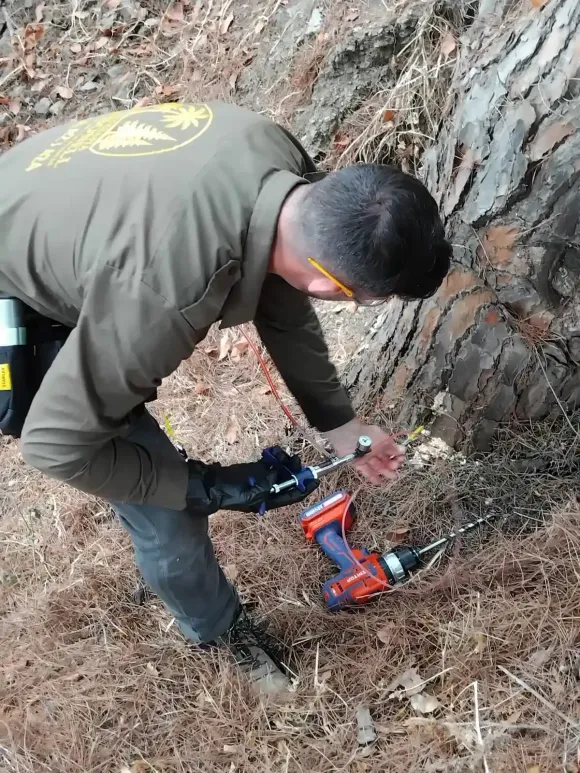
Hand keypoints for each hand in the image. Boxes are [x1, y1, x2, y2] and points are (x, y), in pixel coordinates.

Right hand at [186, 449, 318, 515]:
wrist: (210, 484)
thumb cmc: (229, 493)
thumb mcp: (250, 494)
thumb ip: (267, 486)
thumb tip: (280, 477)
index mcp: (269, 501)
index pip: (292, 496)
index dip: (305, 488)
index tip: (316, 479)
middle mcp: (269, 490)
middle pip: (289, 481)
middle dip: (296, 471)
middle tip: (298, 460)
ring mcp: (263, 478)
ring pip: (281, 470)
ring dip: (286, 462)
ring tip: (285, 454)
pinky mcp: (256, 469)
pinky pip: (271, 462)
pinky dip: (275, 456)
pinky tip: (275, 451)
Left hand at [323, 418, 404, 484]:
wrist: (348, 437)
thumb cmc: (368, 437)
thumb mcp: (383, 441)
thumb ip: (392, 448)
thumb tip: (403, 450)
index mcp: (381, 440)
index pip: (391, 449)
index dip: (396, 455)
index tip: (401, 460)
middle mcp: (374, 448)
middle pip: (384, 458)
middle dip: (391, 464)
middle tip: (396, 469)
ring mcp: (365, 456)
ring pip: (376, 465)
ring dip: (384, 471)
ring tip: (391, 477)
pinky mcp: (357, 462)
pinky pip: (366, 470)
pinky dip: (371, 475)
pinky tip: (378, 481)